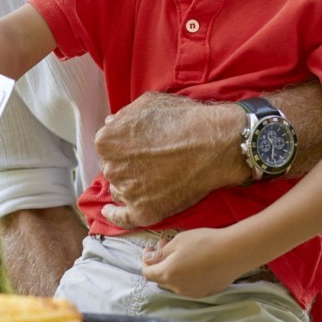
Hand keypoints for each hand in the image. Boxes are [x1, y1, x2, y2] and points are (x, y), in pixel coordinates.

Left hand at [95, 93, 246, 228]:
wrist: (215, 144)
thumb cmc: (184, 119)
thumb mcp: (148, 102)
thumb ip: (124, 115)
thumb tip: (111, 123)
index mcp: (107, 141)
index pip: (107, 147)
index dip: (124, 146)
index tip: (139, 146)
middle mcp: (112, 167)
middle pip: (114, 168)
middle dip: (127, 164)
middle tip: (151, 161)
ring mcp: (127, 191)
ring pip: (120, 190)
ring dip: (129, 185)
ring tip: (152, 178)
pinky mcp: (144, 211)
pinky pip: (122, 218)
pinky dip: (115, 216)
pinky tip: (110, 213)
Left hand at [140, 229, 241, 297]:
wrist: (234, 253)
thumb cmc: (204, 243)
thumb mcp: (178, 241)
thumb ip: (160, 253)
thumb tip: (148, 260)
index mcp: (168, 274)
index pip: (147, 272)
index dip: (145, 260)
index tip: (150, 248)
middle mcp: (177, 287)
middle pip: (161, 278)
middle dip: (160, 262)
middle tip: (166, 245)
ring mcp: (191, 292)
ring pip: (175, 282)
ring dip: (173, 268)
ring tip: (182, 252)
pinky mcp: (204, 293)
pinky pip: (188, 285)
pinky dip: (185, 274)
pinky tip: (195, 262)